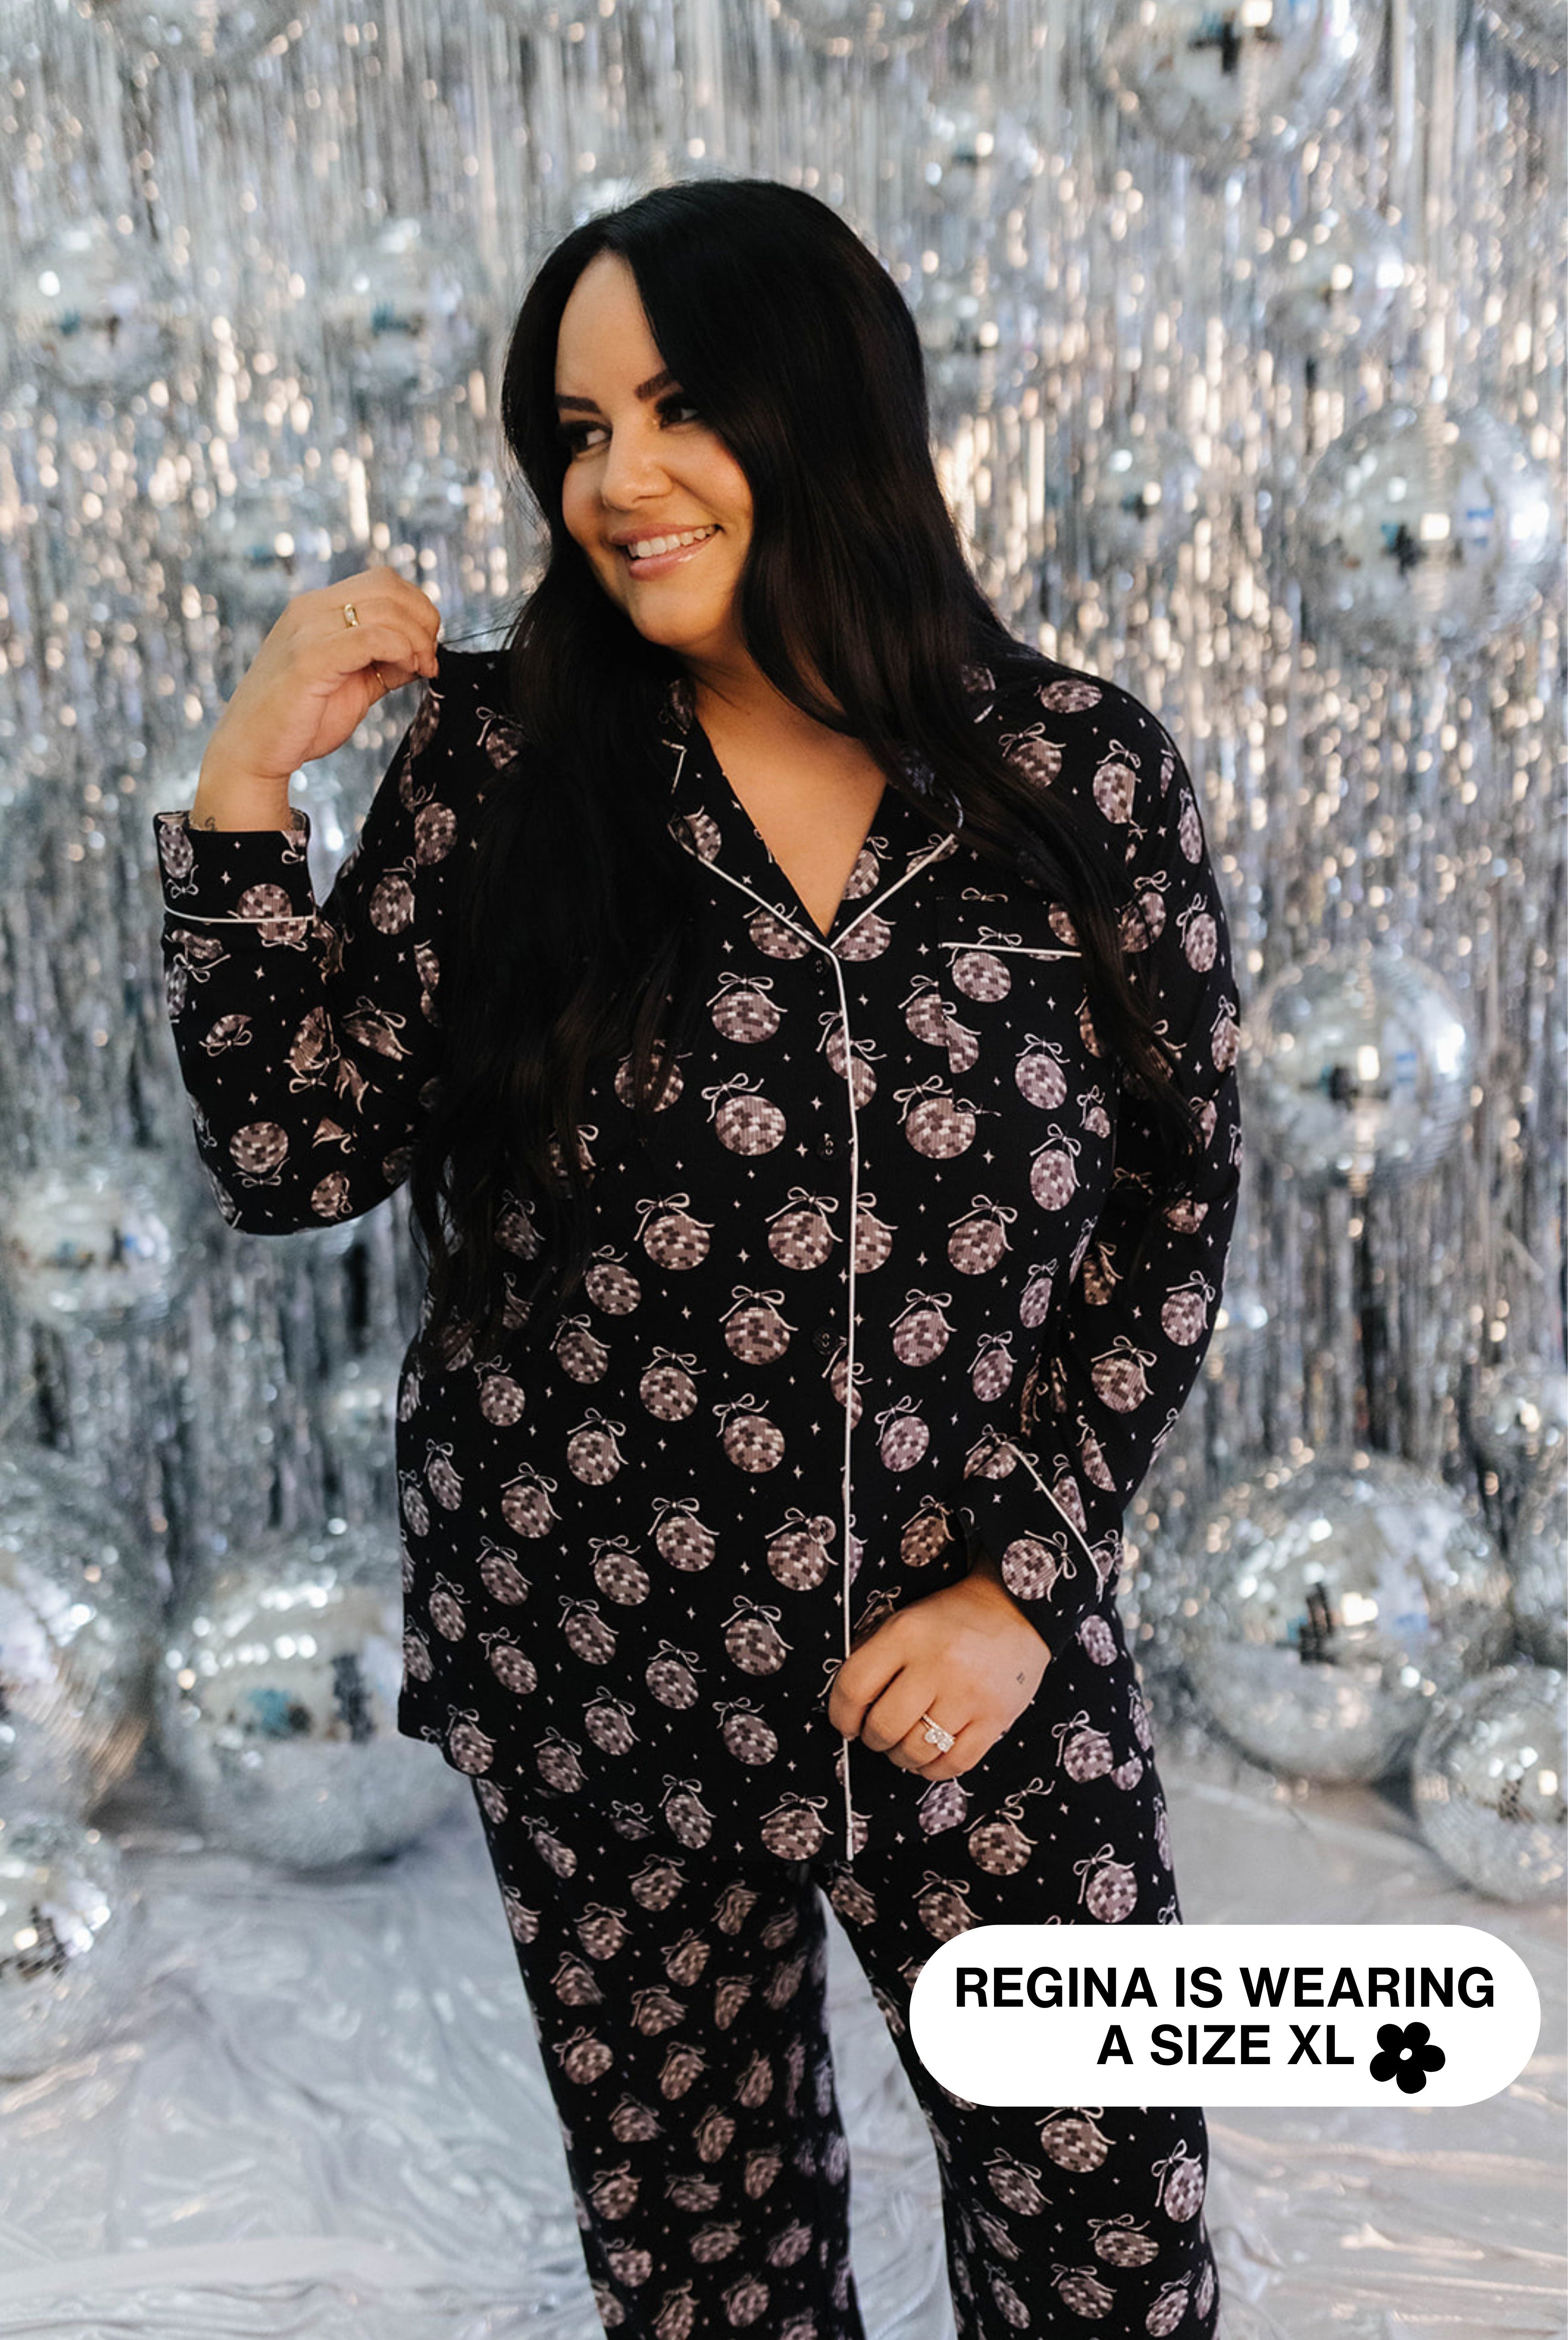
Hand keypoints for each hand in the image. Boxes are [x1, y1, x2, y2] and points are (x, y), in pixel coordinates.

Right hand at [200, 566, 443, 791]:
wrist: (253, 753)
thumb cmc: (299, 721)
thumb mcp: (353, 684)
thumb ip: (383, 664)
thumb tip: (421, 654)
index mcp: (318, 610)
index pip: (382, 581)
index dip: (417, 609)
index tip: (428, 649)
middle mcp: (310, 610)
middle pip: (387, 586)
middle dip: (423, 621)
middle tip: (429, 660)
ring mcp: (306, 632)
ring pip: (383, 609)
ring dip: (416, 639)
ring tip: (421, 669)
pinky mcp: (308, 660)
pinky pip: (368, 638)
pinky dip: (400, 649)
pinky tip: (407, 670)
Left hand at [825, 1557, 1051, 1781]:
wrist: (1015, 1609)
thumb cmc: (952, 1619)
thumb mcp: (906, 1621)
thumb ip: (874, 1657)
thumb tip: (848, 1707)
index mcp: (907, 1634)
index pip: (854, 1687)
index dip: (841, 1715)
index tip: (846, 1723)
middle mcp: (937, 1663)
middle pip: (884, 1726)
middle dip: (873, 1739)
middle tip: (878, 1734)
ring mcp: (969, 1694)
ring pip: (917, 1750)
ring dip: (902, 1757)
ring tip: (905, 1744)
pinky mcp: (995, 1717)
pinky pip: (954, 1763)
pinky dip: (934, 1769)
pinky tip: (930, 1755)